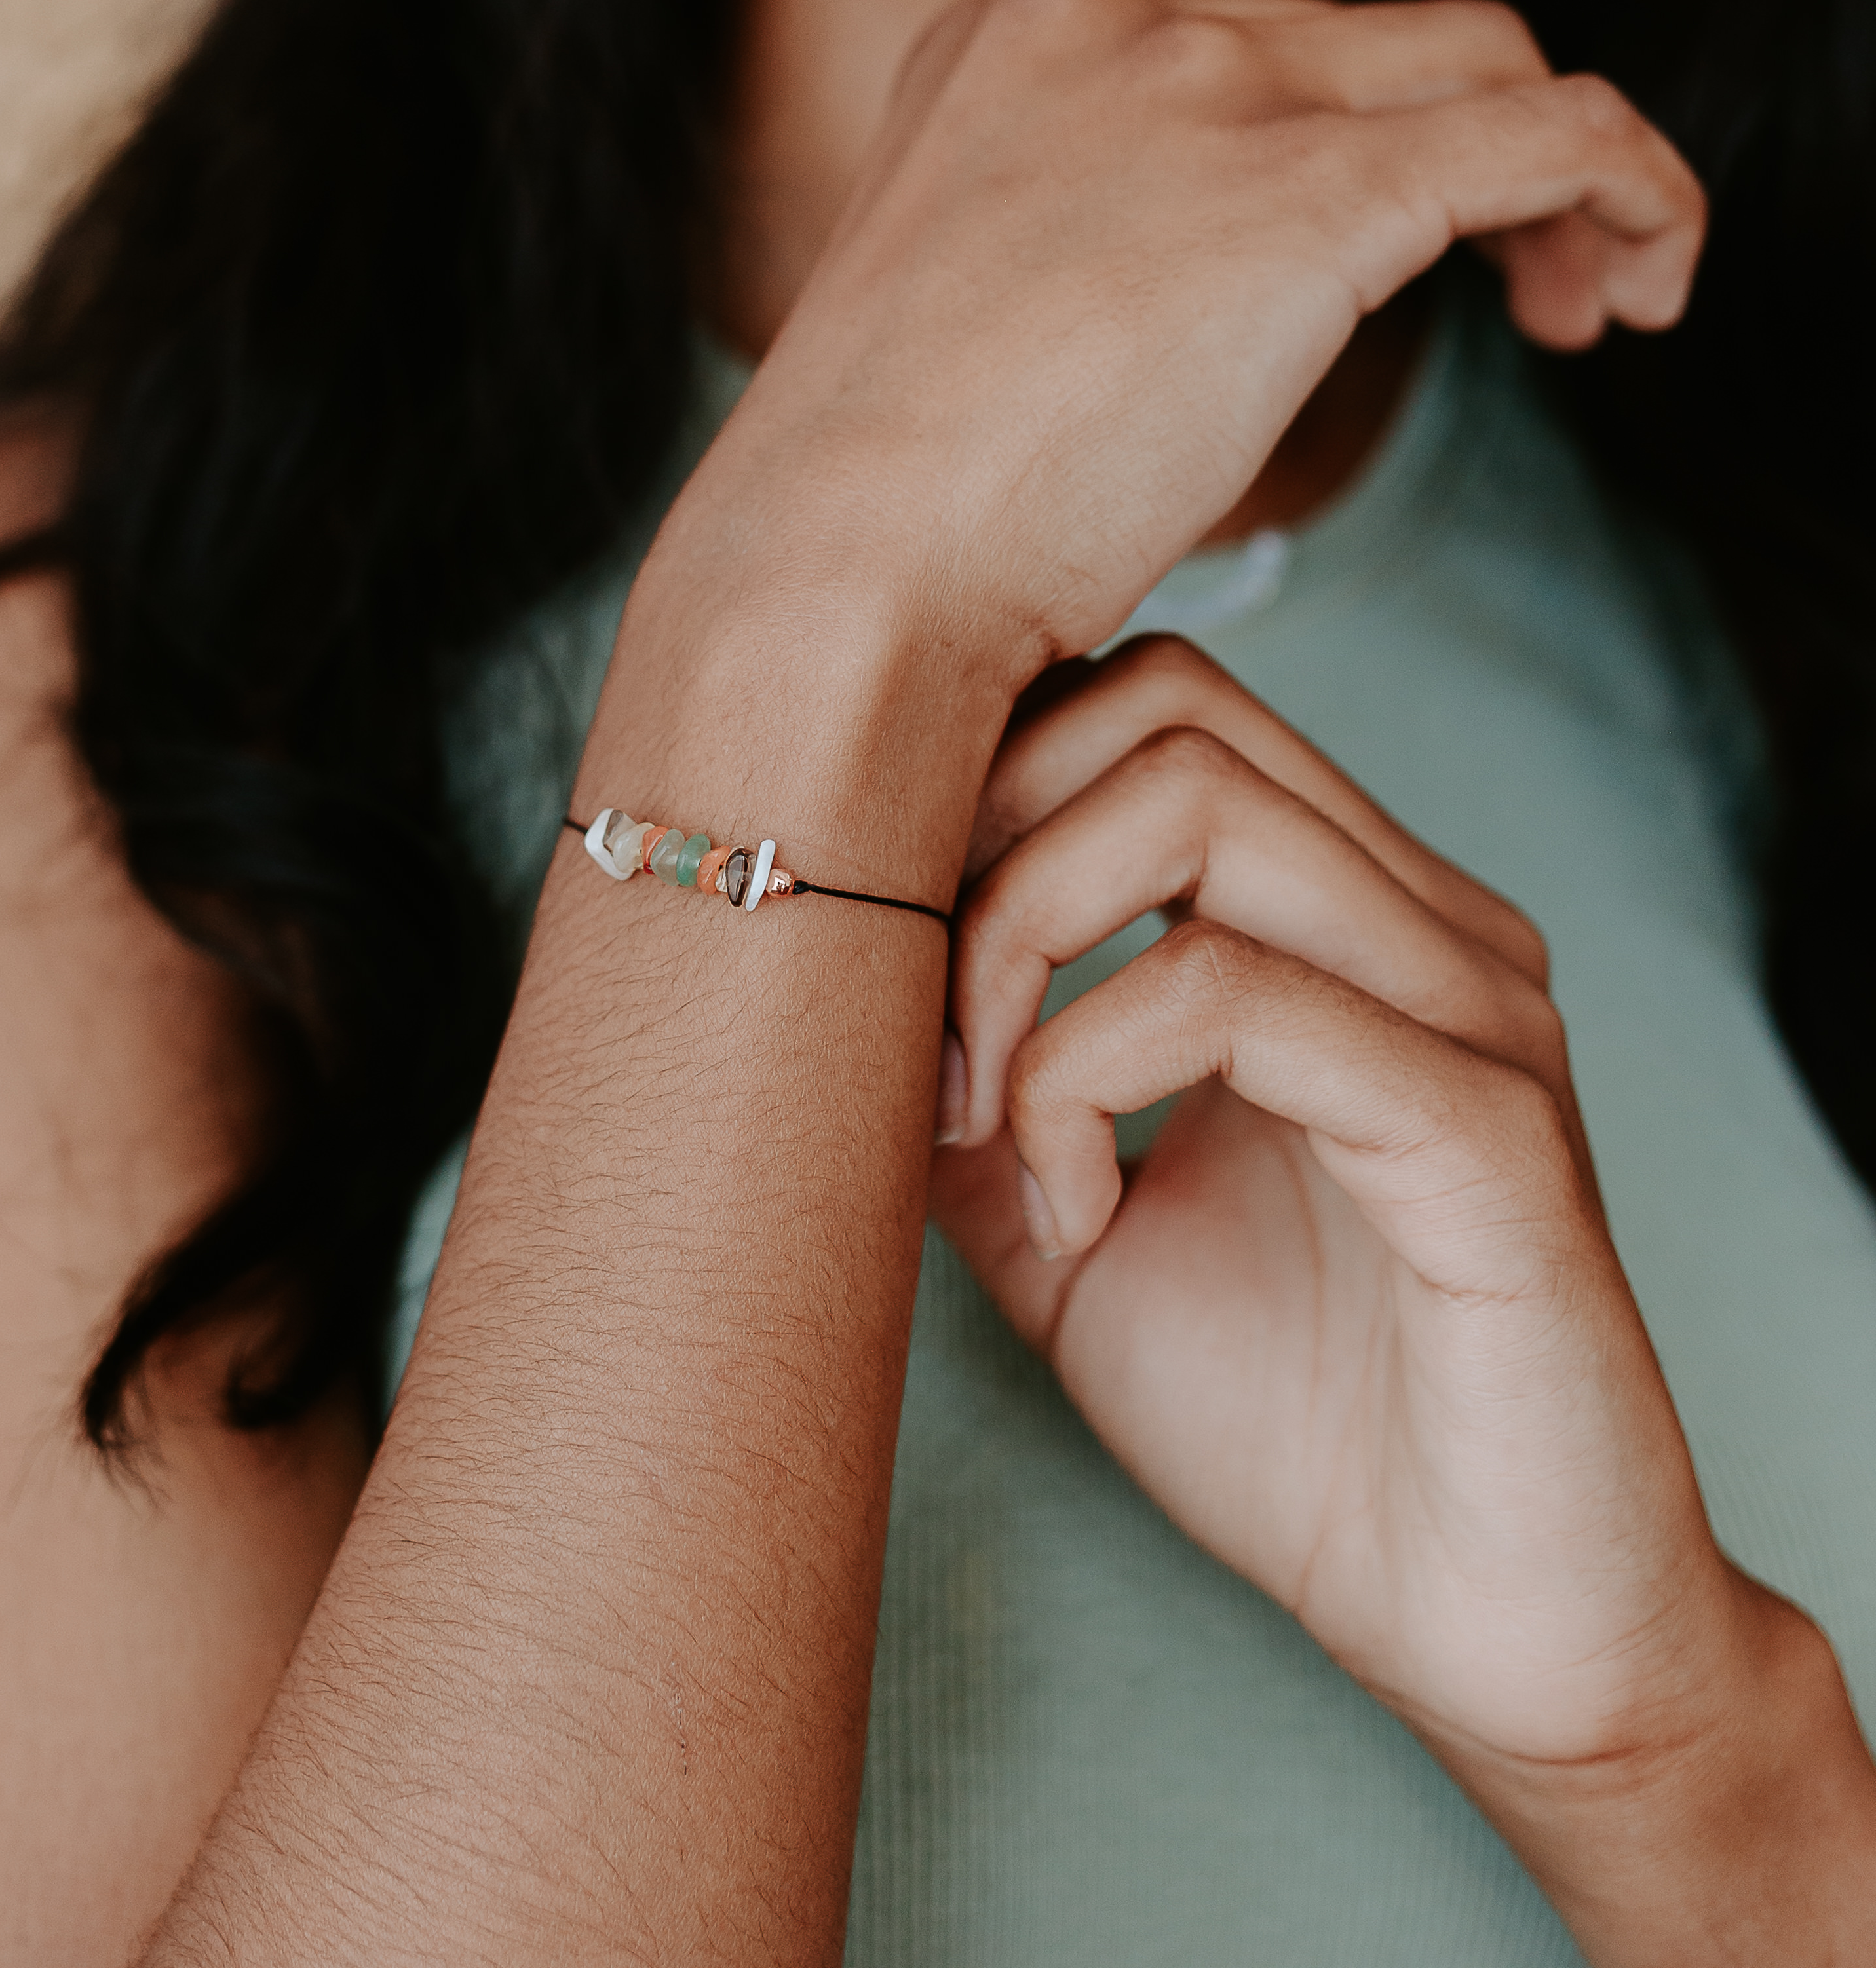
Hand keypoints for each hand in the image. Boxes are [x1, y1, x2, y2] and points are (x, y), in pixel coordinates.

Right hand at [669, 0, 1705, 692]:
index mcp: (997, 47)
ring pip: (1481, 59)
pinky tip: (1645, 284)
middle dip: (1457, 138)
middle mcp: (1107, 26)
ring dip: (1562, 177)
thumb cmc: (868, 507)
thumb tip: (1158, 334)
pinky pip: (1556, 133)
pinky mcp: (1317, 190)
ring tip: (1585, 305)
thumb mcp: (947, 329)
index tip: (1391, 1)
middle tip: (1513, 280)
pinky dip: (1636, 189)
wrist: (839, 561)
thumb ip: (1053, 266)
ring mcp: (1210, 91)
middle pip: (1369, 29)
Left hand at [931, 635, 1875, 1960]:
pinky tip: (1075, 1214)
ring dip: (1016, 945)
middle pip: (1163, 709)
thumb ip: (975, 1086)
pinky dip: (1087, 1078)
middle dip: (984, 839)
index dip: (982, 783)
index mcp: (1346, 920)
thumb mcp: (1063, 1226)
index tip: (895, 957)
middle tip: (925, 1029)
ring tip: (981, 1120)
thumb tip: (838, 985)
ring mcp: (1469, 1012)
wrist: (1478, 1622)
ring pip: (1194, 813)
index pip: (1150, 701)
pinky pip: (1236, 996)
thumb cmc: (1288, 1420)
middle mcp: (1424, 925)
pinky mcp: (1486, 1133)